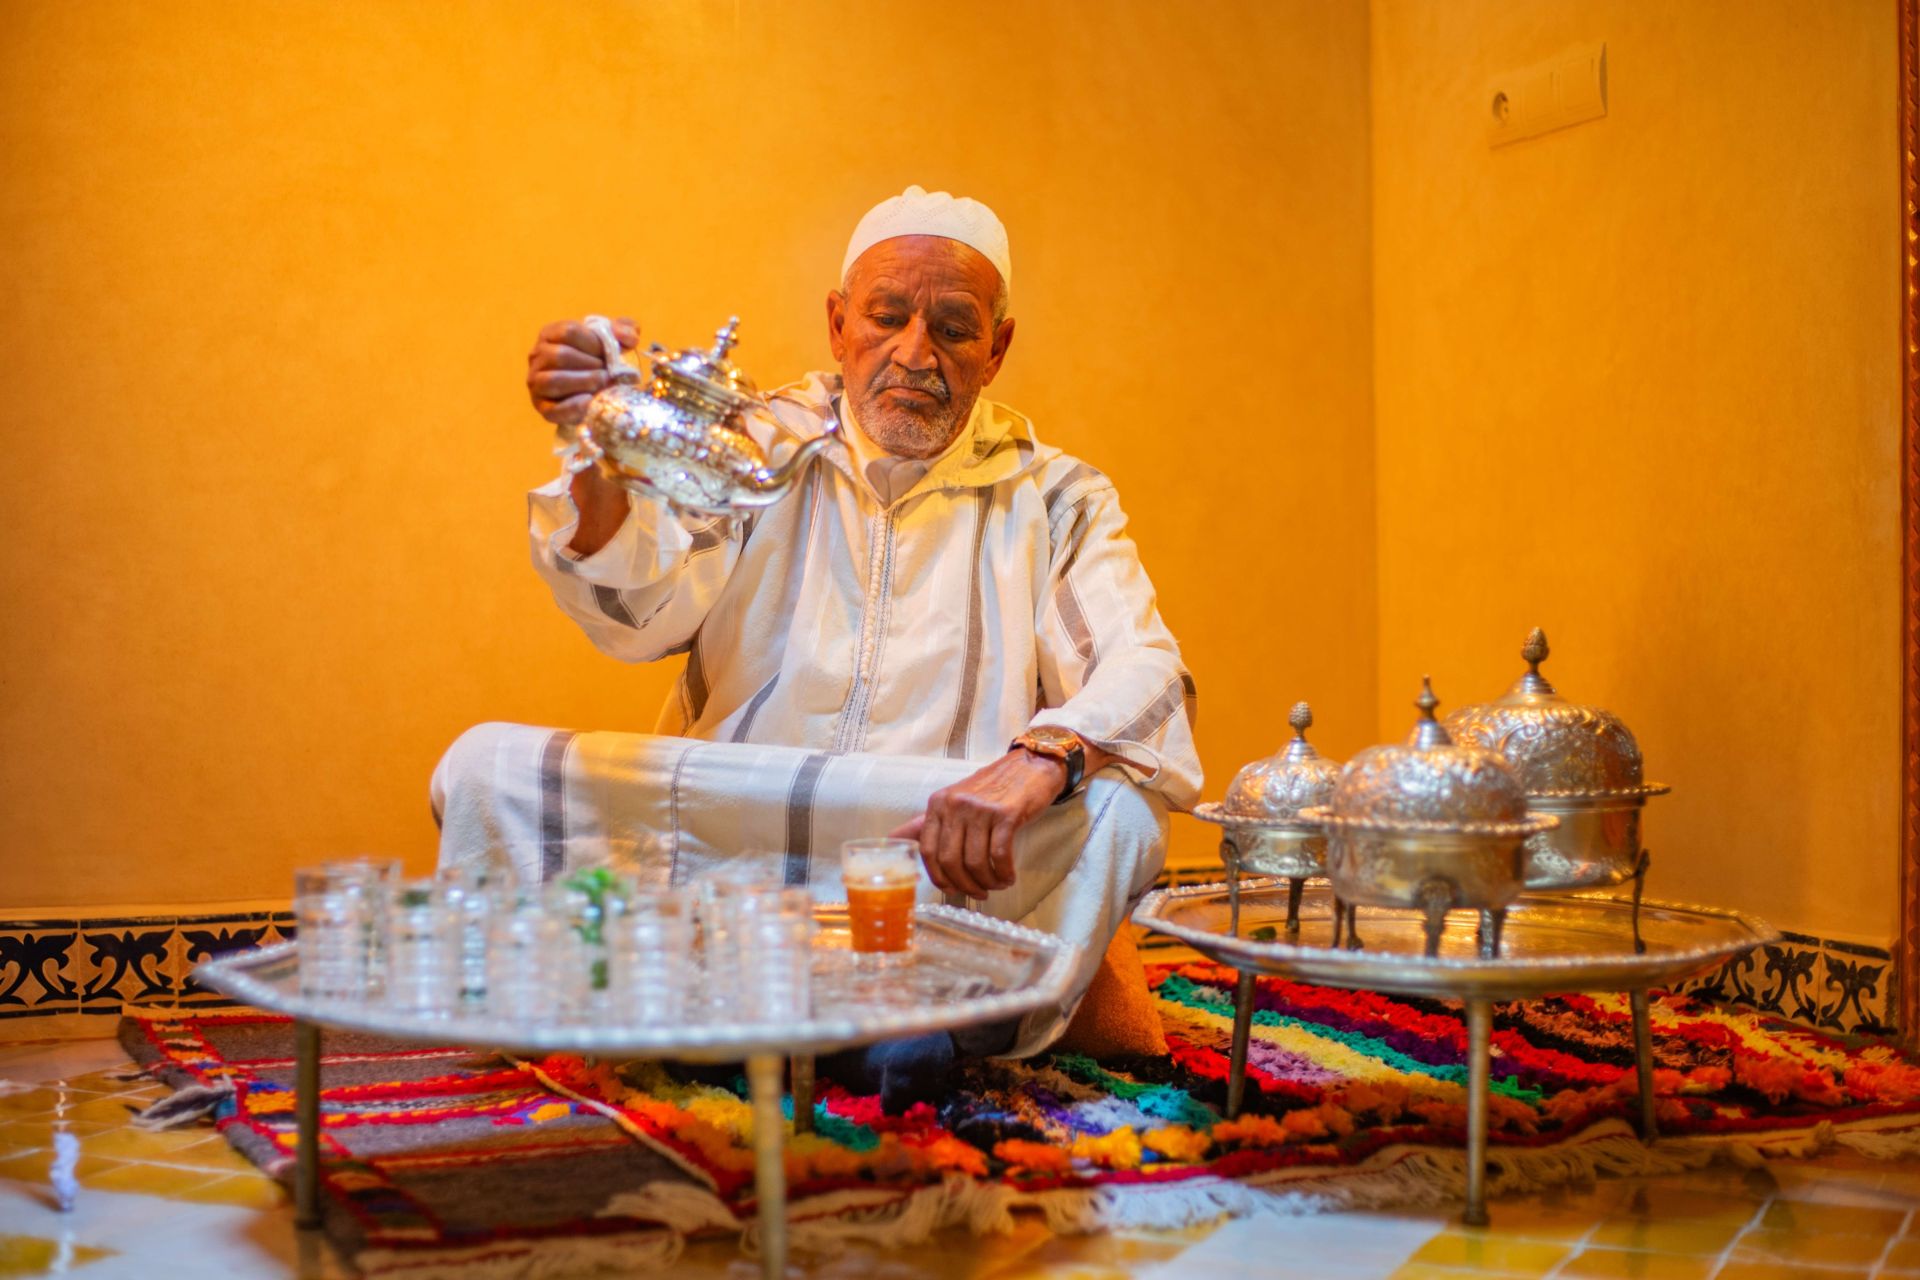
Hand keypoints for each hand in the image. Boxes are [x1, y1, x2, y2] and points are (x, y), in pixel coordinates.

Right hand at [527, 316, 637, 425]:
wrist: (590, 389)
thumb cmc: (598, 357)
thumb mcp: (611, 338)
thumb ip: (624, 329)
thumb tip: (630, 337)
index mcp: (551, 334)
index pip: (568, 331)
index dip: (593, 342)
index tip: (609, 353)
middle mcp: (537, 356)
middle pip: (560, 355)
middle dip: (591, 365)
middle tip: (609, 372)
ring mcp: (536, 382)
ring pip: (552, 380)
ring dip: (583, 383)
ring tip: (603, 384)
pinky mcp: (542, 407)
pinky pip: (553, 409)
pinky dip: (573, 407)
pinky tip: (590, 402)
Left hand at [889, 749, 1065, 898]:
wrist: (1030, 765)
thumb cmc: (991, 789)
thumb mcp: (954, 801)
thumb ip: (925, 823)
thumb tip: (891, 841)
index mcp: (938, 803)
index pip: (927, 850)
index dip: (938, 877)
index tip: (952, 889)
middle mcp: (955, 804)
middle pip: (950, 860)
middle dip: (964, 885)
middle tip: (978, 893)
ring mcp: (980, 809)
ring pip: (975, 861)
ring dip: (986, 882)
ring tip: (996, 884)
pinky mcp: (1006, 814)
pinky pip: (999, 855)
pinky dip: (1003, 873)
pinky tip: (1008, 877)